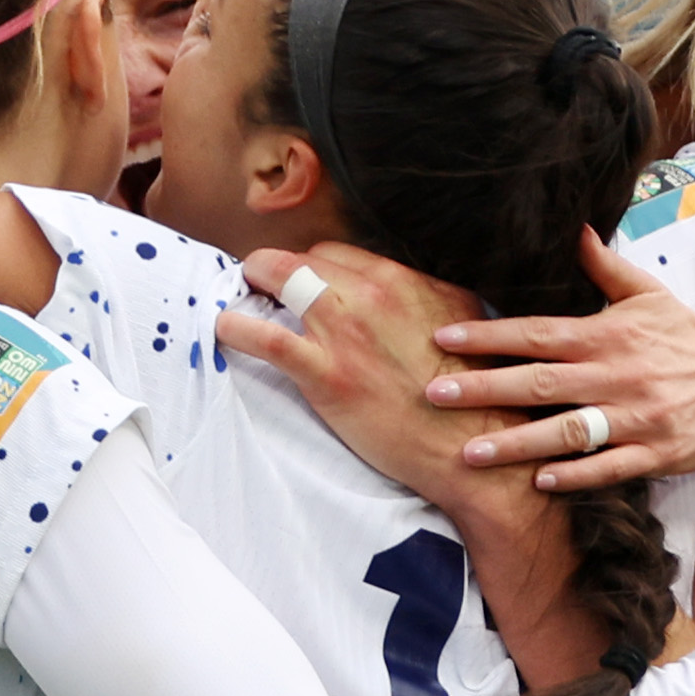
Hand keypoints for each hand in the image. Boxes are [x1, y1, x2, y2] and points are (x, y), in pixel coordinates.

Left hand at [217, 246, 487, 513]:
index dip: (310, 266)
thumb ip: (427, 296)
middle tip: (265, 286)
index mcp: (402, 281)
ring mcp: (346, 333)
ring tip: (242, 294)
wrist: (467, 442)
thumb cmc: (468, 389)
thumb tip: (409, 288)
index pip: (336, 253)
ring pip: (281, 279)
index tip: (301, 282)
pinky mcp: (326, 375)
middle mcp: (371, 296)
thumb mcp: (460, 321)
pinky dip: (238, 328)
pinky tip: (226, 326)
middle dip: (280, 270)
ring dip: (254, 281)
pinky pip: (267, 338)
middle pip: (305, 260)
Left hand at [438, 235, 694, 489]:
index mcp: (607, 335)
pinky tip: (538, 481)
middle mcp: (617, 374)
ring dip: (516, 444)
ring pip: (568, 431)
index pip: (536, 333)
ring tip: (468, 453)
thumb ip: (604, 267)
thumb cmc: (686, 334)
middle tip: (432, 395)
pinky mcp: (658, 452)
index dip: (488, 337)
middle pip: (539, 382)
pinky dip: (575, 474)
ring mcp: (637, 417)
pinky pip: (611, 467)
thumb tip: (574, 227)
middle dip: (483, 389)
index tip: (442, 340)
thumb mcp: (647, 293)